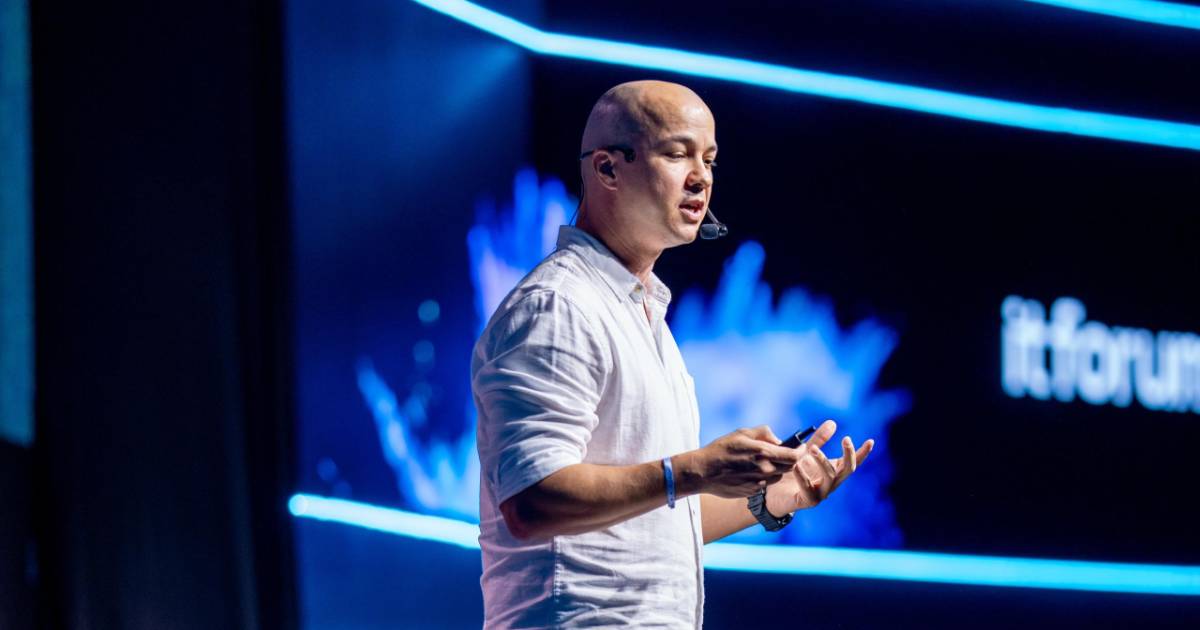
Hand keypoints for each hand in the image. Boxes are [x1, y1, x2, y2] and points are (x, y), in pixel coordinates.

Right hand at [675, 426, 800, 497]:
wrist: (703, 472)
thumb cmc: (721, 449)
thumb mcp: (741, 433)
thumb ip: (764, 433)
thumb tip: (779, 440)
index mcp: (763, 453)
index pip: (793, 456)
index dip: (801, 451)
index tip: (802, 447)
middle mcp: (764, 470)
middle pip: (789, 467)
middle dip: (790, 460)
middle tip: (783, 453)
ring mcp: (759, 483)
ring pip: (778, 476)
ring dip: (776, 469)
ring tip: (761, 461)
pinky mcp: (753, 492)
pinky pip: (766, 484)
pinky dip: (764, 477)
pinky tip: (749, 471)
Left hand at [765, 419, 873, 515]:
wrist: (773, 493)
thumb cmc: (792, 472)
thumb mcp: (805, 453)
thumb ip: (818, 440)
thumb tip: (833, 423)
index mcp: (833, 471)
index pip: (852, 462)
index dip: (862, 453)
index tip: (871, 441)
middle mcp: (830, 483)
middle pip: (847, 470)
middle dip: (849, 454)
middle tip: (846, 438)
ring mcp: (820, 494)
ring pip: (830, 478)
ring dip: (822, 461)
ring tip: (810, 449)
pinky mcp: (806, 502)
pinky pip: (809, 491)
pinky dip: (803, 478)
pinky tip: (796, 467)